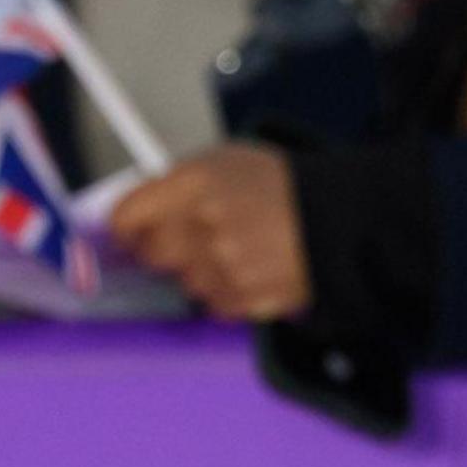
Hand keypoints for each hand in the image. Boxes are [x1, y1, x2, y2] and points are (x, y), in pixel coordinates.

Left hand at [109, 143, 309, 321]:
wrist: (341, 220)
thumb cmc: (282, 187)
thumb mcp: (223, 162)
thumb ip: (177, 183)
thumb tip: (142, 205)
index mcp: (191, 183)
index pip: (126, 216)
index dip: (125, 229)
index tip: (128, 235)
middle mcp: (201, 223)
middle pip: (151, 254)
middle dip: (166, 250)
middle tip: (190, 242)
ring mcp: (221, 263)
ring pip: (184, 282)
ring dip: (201, 273)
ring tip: (235, 252)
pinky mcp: (244, 296)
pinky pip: (214, 304)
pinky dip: (227, 294)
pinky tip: (250, 271)